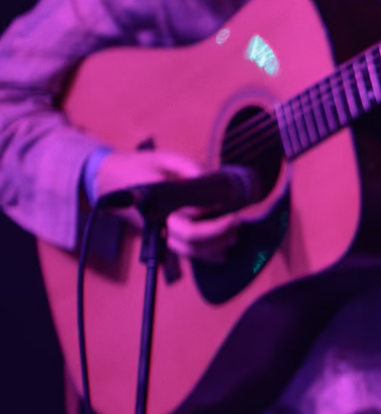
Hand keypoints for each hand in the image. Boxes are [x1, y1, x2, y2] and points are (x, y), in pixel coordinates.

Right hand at [89, 147, 242, 261]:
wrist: (110, 181)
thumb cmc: (140, 167)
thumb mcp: (165, 158)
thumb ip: (189, 168)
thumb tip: (212, 179)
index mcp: (158, 204)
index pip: (191, 223)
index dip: (216, 224)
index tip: (233, 213)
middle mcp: (158, 223)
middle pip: (192, 241)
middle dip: (219, 235)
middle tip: (237, 221)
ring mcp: (159, 233)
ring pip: (190, 252)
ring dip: (215, 246)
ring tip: (234, 232)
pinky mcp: (163, 237)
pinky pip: (185, 253)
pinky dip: (206, 254)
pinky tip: (224, 248)